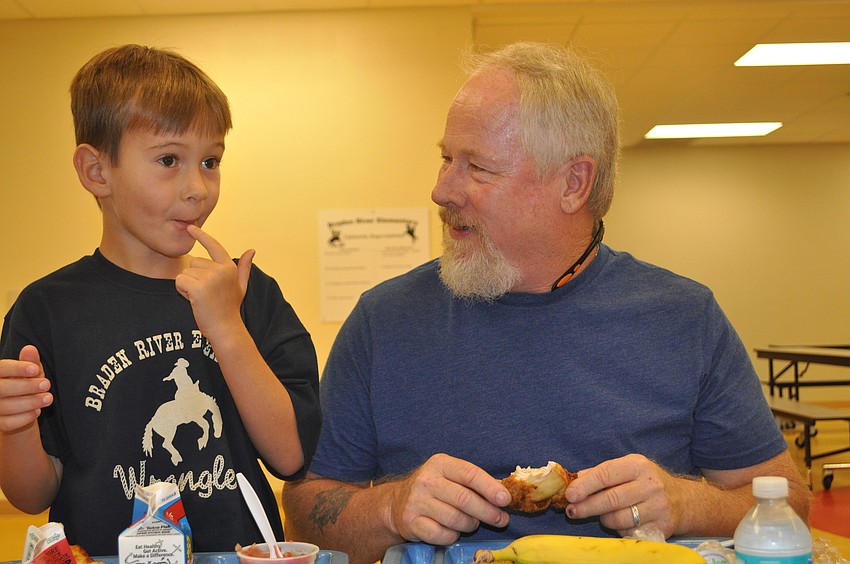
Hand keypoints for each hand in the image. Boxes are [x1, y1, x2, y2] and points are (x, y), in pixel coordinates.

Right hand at [0, 345, 51, 432]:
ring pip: (7, 406)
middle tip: (46, 385)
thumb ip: (30, 362)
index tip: (35, 370)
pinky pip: (9, 423)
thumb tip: (30, 349)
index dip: (17, 368)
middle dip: (27, 387)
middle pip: (2, 388)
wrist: (20, 411)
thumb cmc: (24, 386)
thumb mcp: (30, 373)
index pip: (1, 368)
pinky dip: (25, 417)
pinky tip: (37, 411)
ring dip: (31, 402)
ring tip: (47, 398)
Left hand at [175, 225, 255, 337]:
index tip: (190, 227)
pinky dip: (182, 292)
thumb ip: (244, 267)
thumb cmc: (230, 308)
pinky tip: (194, 301)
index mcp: (229, 267)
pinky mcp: (199, 287)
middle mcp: (221, 269)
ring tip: (201, 299)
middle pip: (193, 262)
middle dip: (194, 277)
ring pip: (185, 273)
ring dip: (188, 286)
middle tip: (206, 294)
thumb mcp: (240, 286)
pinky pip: (180, 281)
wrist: (225, 329)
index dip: (202, 235)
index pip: (214, 246)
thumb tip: (252, 250)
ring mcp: (211, 278)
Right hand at [385, 453, 510, 545]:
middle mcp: (427, 480)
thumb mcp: (451, 476)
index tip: (506, 500)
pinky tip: (454, 530)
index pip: (470, 474)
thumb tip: (504, 492)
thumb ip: (475, 482)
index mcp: (440, 464)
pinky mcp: (411, 522)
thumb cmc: (435, 488)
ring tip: (473, 523)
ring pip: (456, 519)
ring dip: (471, 524)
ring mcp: (417, 501)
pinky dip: (454, 536)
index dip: (490, 488)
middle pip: (465, 499)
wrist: (398, 502)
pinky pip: (442, 535)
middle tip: (501, 519)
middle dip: (488, 512)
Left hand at [564, 454, 683, 536]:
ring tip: (601, 515)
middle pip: (611, 499)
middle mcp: (649, 484)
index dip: (585, 485)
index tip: (569, 494)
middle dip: (587, 506)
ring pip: (619, 518)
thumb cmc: (646, 482)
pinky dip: (620, 530)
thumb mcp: (627, 468)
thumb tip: (575, 480)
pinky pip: (630, 532)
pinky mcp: (662, 526)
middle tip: (572, 511)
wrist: (683, 500)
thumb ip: (602, 473)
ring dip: (604, 519)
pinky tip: (620, 523)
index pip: (606, 474)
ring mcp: (658, 507)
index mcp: (637, 465)